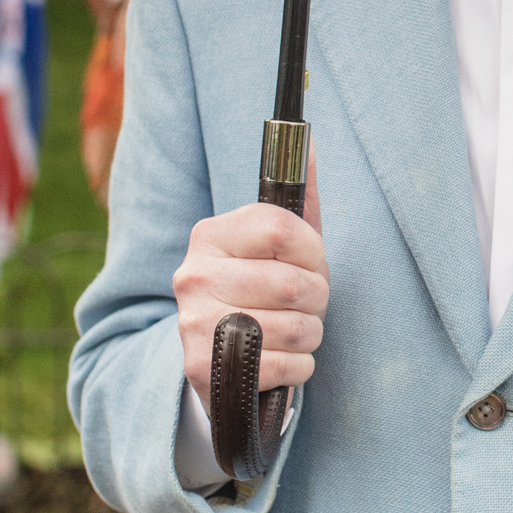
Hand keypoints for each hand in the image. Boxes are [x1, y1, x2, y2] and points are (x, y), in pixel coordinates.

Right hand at [173, 159, 327, 410]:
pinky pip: (288, 366)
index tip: (310, 262)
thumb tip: (308, 144)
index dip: (313, 251)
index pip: (281, 229)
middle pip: (293, 283)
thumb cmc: (261, 294)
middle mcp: (195, 275)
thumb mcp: (276, 246)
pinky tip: (282, 359)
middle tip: (304, 303)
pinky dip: (300, 366)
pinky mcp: (203, 368)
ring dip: (310, 334)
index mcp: (211, 235)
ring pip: (296, 327)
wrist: (217, 361)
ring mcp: (195, 323)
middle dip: (317, 298)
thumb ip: (297, 200)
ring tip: (292, 331)